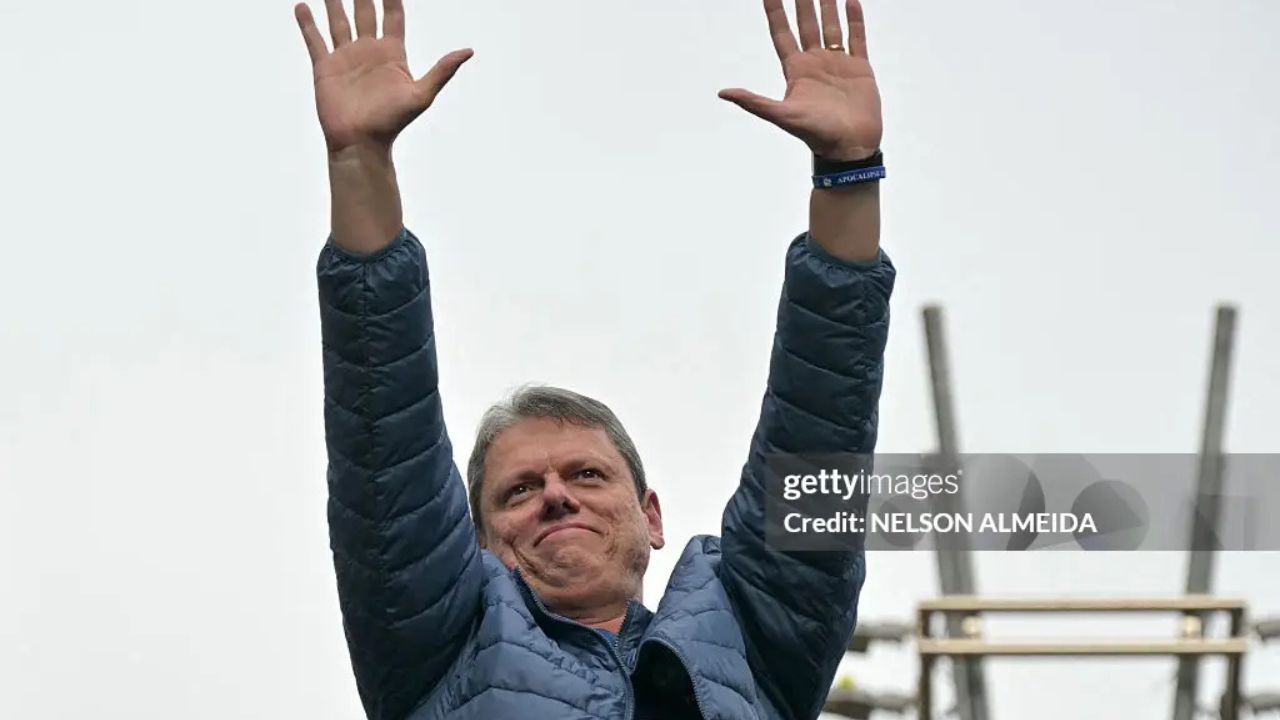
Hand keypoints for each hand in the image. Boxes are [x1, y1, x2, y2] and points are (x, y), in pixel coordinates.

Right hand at [295, 0, 472, 154]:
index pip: (393, 14)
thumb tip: (468, 51)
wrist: (361, 143)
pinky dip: (308, 23)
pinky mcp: (325, 68)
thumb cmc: (392, 123)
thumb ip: (442, 71)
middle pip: (365, 10)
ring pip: (339, 20)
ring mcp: (346, 57)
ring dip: (334, 1)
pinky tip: (303, 7)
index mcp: (392, 53)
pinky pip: (315, 40)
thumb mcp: (421, 95)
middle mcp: (369, 51)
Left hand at [720, 0, 881, 161]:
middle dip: (802, 2)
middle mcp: (815, 63)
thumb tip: (724, 93)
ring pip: (831, 26)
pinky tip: (851, 1)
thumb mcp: (783, 116)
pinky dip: (855, 19)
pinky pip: (856, 37)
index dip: (776, 13)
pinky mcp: (859, 68)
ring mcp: (837, 63)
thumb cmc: (816, 135)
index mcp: (796, 71)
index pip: (782, 34)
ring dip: (828, 5)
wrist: (850, 146)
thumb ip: (755, 103)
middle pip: (805, 24)